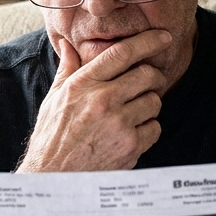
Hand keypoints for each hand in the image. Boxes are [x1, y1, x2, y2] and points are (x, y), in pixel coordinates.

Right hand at [17, 31, 170, 171]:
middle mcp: (102, 100)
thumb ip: (67, 70)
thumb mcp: (54, 99)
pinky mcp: (130, 146)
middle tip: (150, 82)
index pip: (121, 53)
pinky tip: (132, 133)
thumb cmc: (52, 137)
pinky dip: (148, 130)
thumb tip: (69, 45)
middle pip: (147, 75)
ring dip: (149, 105)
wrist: (54, 178)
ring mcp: (118, 124)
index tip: (163, 36)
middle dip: (153, 76)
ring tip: (134, 113)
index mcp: (83, 84)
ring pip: (154, 101)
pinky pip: (155, 128)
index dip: (148, 41)